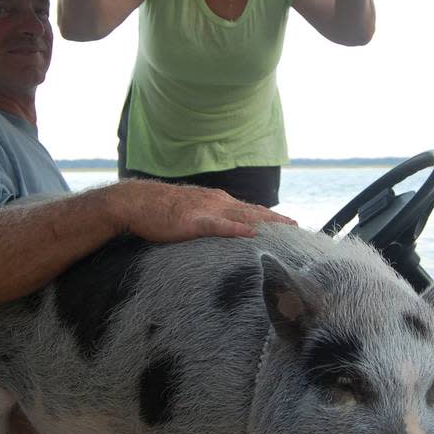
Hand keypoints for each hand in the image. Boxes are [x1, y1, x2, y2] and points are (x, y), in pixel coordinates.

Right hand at [112, 180, 296, 242]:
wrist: (136, 203)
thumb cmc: (160, 210)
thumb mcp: (191, 212)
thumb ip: (209, 220)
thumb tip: (222, 231)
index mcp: (217, 201)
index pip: (250, 209)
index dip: (271, 217)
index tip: (289, 224)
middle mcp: (217, 201)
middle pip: (253, 210)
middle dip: (276, 220)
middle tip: (297, 227)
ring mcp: (207, 210)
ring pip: (243, 215)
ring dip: (265, 221)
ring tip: (285, 229)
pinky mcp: (194, 221)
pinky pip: (219, 225)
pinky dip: (236, 228)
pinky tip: (250, 232)